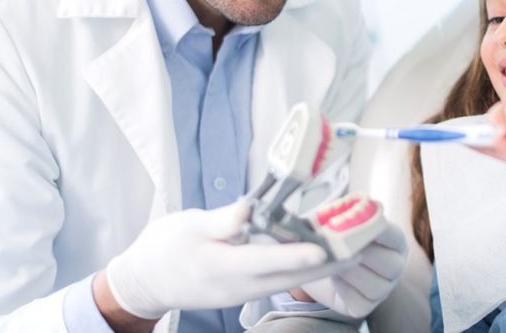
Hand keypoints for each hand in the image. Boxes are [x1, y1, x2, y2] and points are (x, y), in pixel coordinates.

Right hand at [105, 201, 332, 319]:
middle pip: (290, 277)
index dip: (296, 255)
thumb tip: (250, 212)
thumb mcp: (189, 226)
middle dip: (327, 264)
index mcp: (220, 267)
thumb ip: (223, 220)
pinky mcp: (245, 291)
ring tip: (352, 251)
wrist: (145, 282)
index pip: (265, 261)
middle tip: (360, 247)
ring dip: (321, 268)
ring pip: (289, 282)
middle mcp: (237, 286)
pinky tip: (321, 255)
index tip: (323, 248)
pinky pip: (280, 282)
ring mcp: (243, 293)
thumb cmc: (164, 249)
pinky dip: (303, 269)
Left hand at [298, 222, 406, 318]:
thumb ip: (347, 212)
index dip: (378, 230)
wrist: (324, 263)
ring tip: (334, 259)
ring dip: (352, 272)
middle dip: (363, 253)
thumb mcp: (343, 220)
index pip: (393, 235)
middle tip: (340, 243)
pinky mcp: (366, 307)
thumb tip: (345, 207)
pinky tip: (335, 276)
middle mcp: (396, 266)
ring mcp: (384, 289)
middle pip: (390, 263)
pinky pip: (360, 302)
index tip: (357, 221)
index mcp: (396, 241)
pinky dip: (345, 290)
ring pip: (376, 286)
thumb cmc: (338, 237)